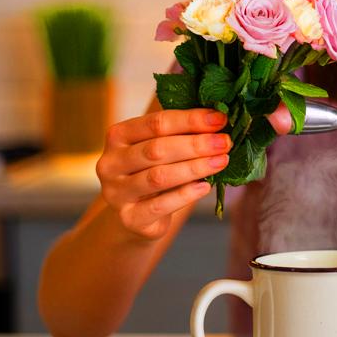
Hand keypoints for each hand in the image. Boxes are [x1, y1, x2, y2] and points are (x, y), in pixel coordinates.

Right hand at [94, 108, 230, 238]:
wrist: (135, 216)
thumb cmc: (154, 172)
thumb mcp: (160, 148)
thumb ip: (180, 133)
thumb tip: (219, 118)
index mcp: (118, 136)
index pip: (156, 123)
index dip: (190, 120)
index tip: (220, 119)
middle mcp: (111, 163)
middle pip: (157, 149)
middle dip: (196, 144)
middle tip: (225, 142)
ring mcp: (116, 193)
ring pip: (158, 177)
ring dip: (195, 167)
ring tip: (221, 161)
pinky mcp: (129, 219)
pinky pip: (160, 205)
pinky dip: (185, 195)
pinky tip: (206, 187)